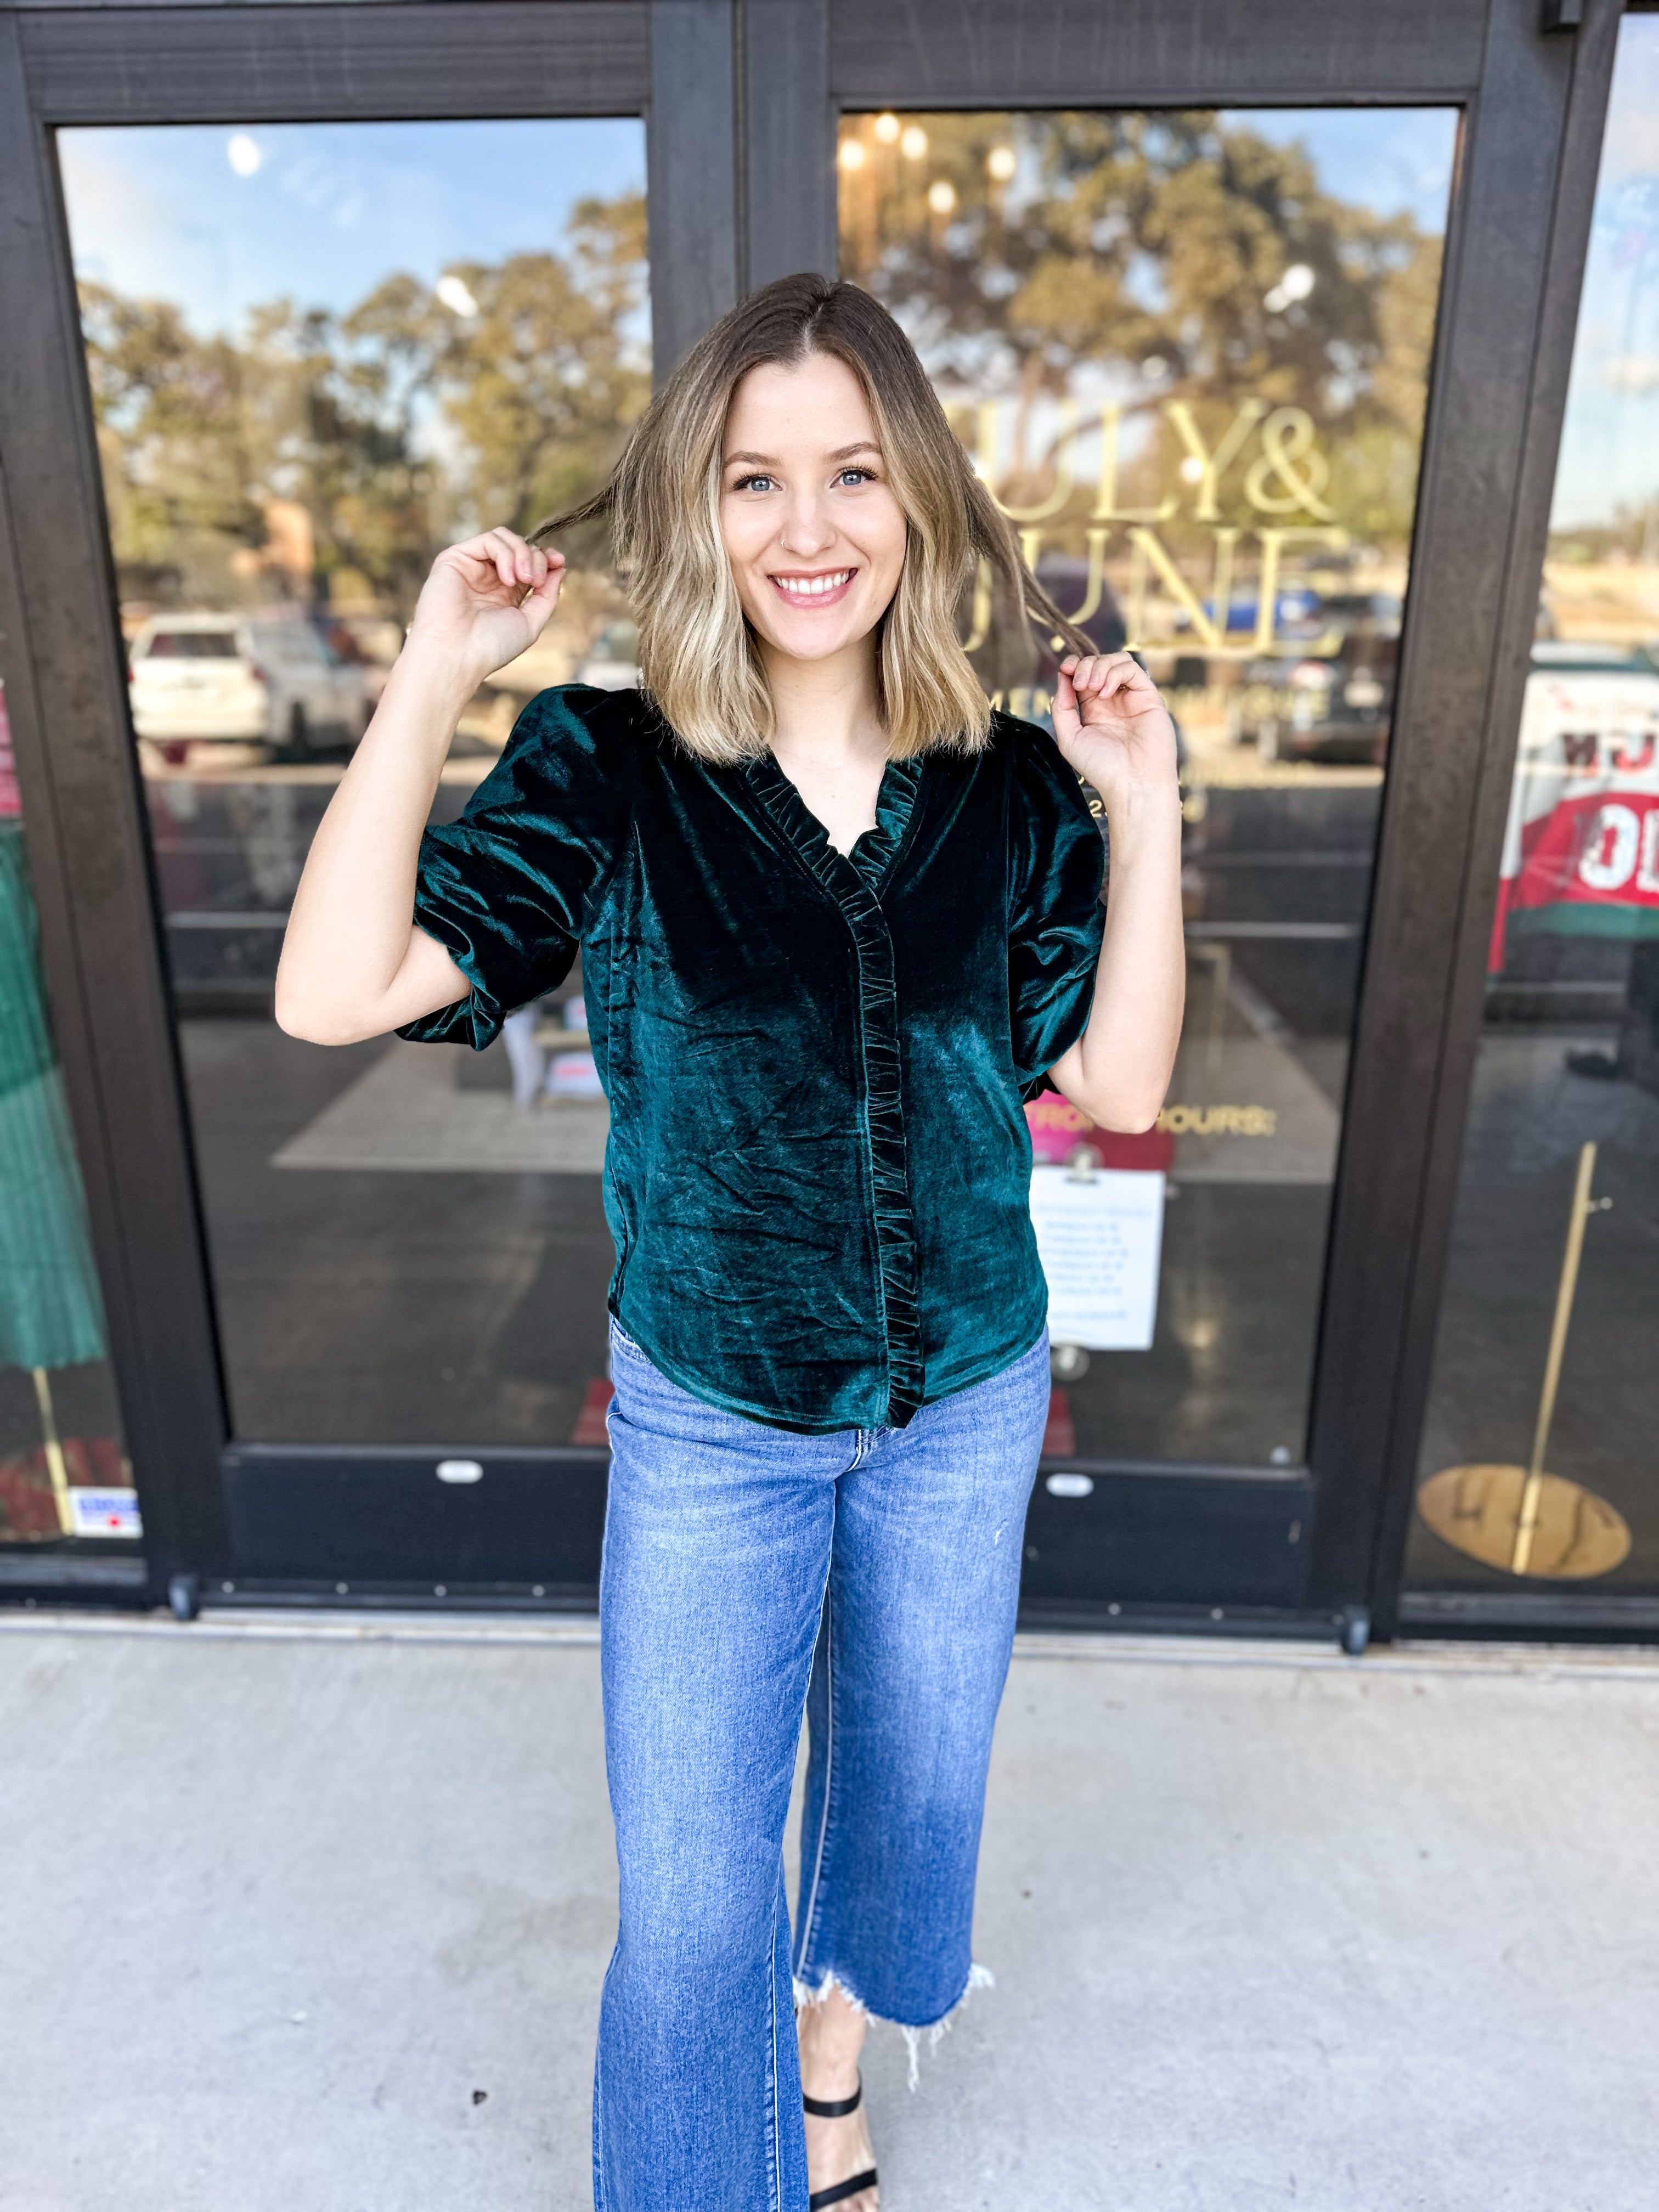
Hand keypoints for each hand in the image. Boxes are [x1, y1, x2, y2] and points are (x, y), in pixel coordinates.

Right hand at [405, 527, 564, 686]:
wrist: (457, 655)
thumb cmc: (490, 646)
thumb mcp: (530, 622)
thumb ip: (547, 595)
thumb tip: (560, 567)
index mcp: (505, 593)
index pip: (530, 562)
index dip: (546, 558)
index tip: (559, 562)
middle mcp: (488, 577)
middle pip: (521, 547)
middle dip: (536, 559)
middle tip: (535, 582)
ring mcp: (472, 566)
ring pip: (505, 538)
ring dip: (523, 553)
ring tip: (524, 579)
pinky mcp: (455, 558)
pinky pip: (489, 540)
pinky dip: (505, 554)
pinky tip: (507, 579)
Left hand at [1052, 651, 1177, 814]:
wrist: (1131, 783)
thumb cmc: (1101, 767)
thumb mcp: (1069, 737)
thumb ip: (1061, 707)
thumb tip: (1061, 677)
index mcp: (1092, 709)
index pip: (1081, 674)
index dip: (1072, 666)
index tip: (1065, 669)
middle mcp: (1112, 700)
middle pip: (1097, 663)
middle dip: (1084, 666)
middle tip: (1080, 684)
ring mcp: (1130, 697)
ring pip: (1117, 660)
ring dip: (1099, 666)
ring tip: (1092, 687)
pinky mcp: (1148, 696)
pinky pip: (1132, 669)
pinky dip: (1115, 673)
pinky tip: (1106, 692)